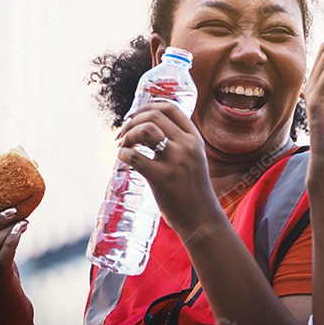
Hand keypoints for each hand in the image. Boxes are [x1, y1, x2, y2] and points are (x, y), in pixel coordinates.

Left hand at [116, 101, 219, 237]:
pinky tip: (123, 159)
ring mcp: (176, 161)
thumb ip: (180, 142)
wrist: (201, 218)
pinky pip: (135, 157)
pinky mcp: (163, 178)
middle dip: (132, 121)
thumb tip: (151, 128)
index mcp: (195, 138)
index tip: (134, 116)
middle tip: (122, 135)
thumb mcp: (194, 159)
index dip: (147, 107)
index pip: (170, 108)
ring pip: (146, 129)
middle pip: (154, 115)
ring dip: (128, 134)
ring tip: (123, 146)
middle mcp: (187, 145)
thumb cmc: (192, 189)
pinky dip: (123, 155)